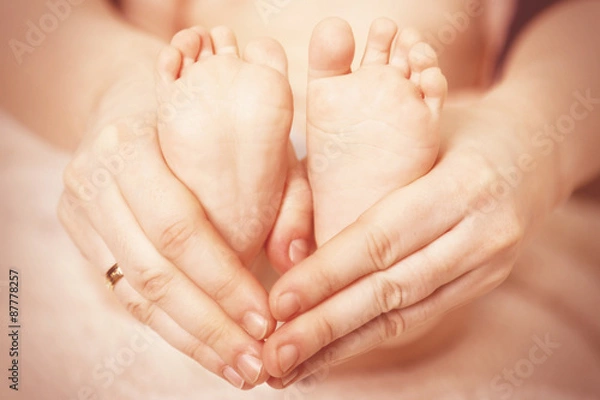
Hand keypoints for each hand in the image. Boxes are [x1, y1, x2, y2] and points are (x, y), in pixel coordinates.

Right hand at [57, 73, 274, 388]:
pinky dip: (168, 327)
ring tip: (237, 367)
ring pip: (134, 295)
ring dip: (190, 339)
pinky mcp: (83, 237)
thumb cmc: (203, 118)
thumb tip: (296, 259)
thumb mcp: (252, 136)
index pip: (177, 227)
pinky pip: (125, 294)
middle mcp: (93, 180)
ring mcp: (80, 212)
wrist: (130, 101)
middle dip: (209, 325)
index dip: (222, 280)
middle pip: (152, 272)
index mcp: (129, 144)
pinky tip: (205, 347)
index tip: (265, 319)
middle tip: (255, 363)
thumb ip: (283, 192)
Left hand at [262, 99, 558, 384]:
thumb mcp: (412, 127)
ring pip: (407, 316)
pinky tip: (333, 353)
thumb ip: (354, 168)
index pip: (383, 238)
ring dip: (344, 346)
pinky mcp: (482, 283)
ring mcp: (487, 266)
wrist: (536, 146)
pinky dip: (372, 338)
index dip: (328, 274)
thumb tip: (288, 239)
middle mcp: (481, 233)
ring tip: (292, 368)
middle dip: (327, 327)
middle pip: (392, 291)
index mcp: (462, 184)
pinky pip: (422, 316)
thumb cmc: (458, 129)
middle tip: (275, 356)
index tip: (279, 303)